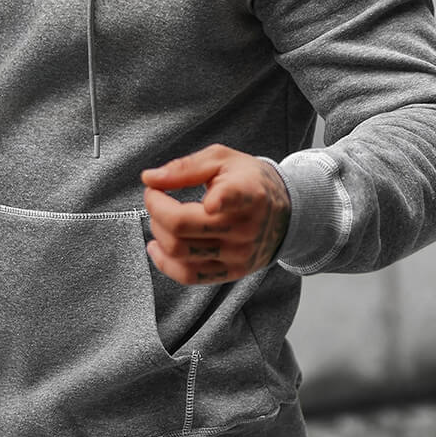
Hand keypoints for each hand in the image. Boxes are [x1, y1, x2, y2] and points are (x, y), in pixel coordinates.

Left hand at [141, 144, 290, 285]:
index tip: (208, 200)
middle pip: (181, 226)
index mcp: (248, 193)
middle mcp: (244, 228)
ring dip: (157, 233)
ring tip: (159, 218)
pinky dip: (164, 263)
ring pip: (180, 252)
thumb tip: (150, 178)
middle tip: (154, 196)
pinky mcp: (232, 272)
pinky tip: (156, 246)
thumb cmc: (248, 180)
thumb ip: (185, 167)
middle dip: (156, 208)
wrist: (285, 212)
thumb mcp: (222, 160)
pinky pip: (189, 276)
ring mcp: (238, 254)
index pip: (231, 198)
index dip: (218, 199)